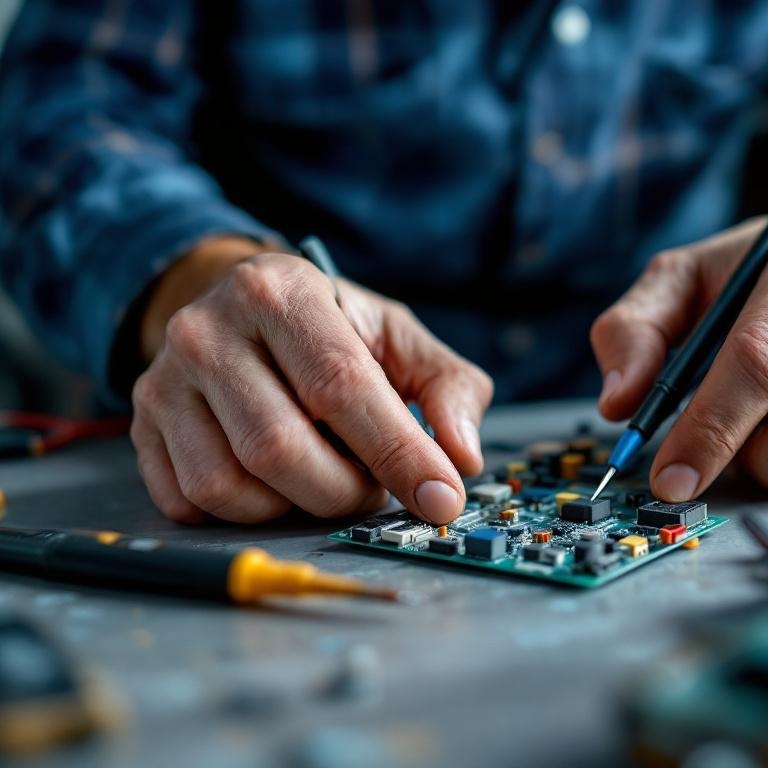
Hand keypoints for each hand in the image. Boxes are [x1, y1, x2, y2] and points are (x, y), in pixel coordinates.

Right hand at [131, 246, 491, 523]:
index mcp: (281, 291)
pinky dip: (247, 512)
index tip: (440, 498)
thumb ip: (447, 387)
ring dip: (294, 505)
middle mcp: (208, 329)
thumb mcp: (398, 337)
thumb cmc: (331, 330)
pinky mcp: (142, 426)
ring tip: (325, 476)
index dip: (396, 452)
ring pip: (230, 486)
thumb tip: (462, 458)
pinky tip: (275, 481)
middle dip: (343, 490)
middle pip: (279, 448)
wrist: (242, 313)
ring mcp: (164, 380)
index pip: (340, 386)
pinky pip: (193, 503)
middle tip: (372, 486)